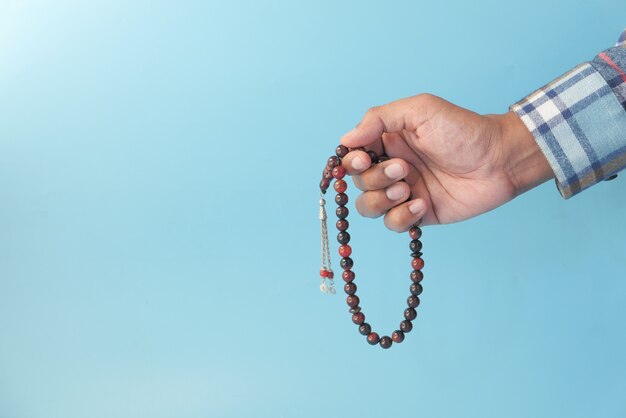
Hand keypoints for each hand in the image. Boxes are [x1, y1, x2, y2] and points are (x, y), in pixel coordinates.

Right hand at [340, 94, 552, 228]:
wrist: (500, 160)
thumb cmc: (463, 130)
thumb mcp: (420, 110)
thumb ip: (379, 118)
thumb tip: (345, 140)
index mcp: (388, 141)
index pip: (352, 155)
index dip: (350, 161)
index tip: (362, 159)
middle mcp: (391, 167)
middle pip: (358, 182)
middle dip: (374, 178)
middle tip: (403, 170)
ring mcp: (404, 192)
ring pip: (369, 207)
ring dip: (382, 200)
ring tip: (408, 189)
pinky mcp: (418, 213)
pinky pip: (393, 224)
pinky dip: (402, 217)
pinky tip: (423, 203)